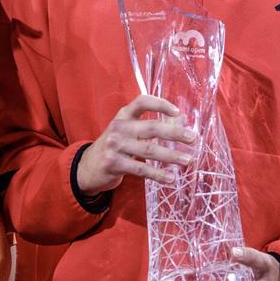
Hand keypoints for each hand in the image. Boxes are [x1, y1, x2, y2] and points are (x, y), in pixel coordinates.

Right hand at [75, 95, 194, 195]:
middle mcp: (119, 127)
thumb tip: (182, 120)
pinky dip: (158, 175)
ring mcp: (115, 146)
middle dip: (174, 133)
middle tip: (192, 139)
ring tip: (188, 161)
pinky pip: (141, 169)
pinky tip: (171, 179)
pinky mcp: (113, 163)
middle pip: (151, 128)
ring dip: (171, 156)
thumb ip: (149, 125)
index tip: (177, 112)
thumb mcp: (127, 131)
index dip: (160, 104)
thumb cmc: (114, 147)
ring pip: (149, 150)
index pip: (142, 102)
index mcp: (123, 116)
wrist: (87, 167)